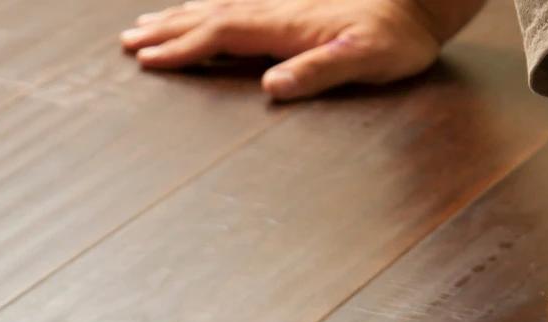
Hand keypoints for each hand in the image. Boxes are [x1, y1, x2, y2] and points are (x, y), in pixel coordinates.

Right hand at [120, 0, 467, 100]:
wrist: (420, 0)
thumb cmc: (397, 38)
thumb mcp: (365, 60)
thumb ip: (319, 72)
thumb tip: (273, 87)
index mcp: (286, 27)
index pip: (221, 34)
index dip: (183, 48)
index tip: (147, 59)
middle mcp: (277, 10)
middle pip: (209, 16)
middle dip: (167, 31)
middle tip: (127, 40)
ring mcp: (283, 5)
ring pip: (219, 7)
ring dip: (181, 18)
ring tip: (146, 25)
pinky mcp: (293, 7)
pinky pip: (237, 6)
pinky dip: (209, 10)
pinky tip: (199, 11)